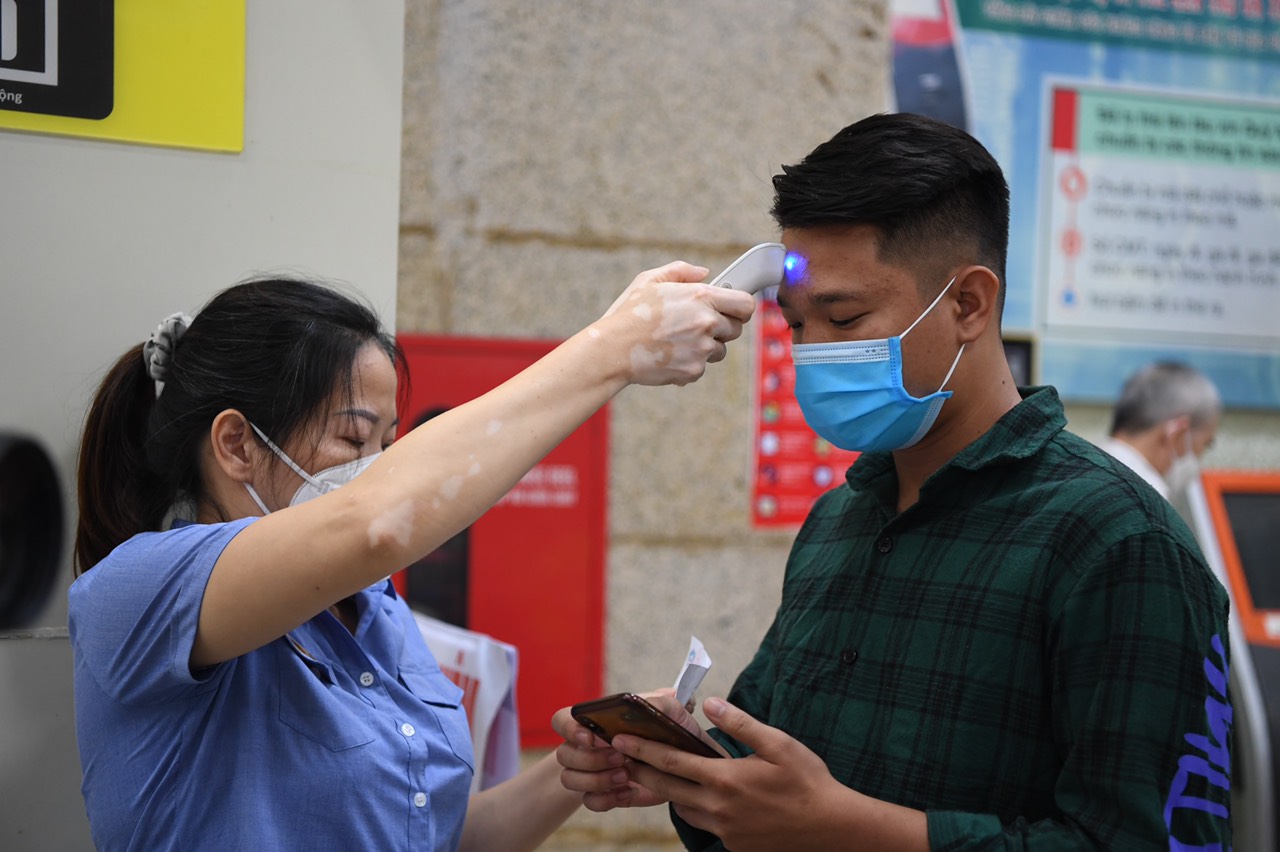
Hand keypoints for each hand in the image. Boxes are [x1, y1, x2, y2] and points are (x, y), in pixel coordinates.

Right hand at [552, 701, 669, 811]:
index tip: (589, 738)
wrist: (680, 764)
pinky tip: (629, 790)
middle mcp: (585, 746)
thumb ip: (659, 700)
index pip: (562, 720)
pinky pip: (589, 800)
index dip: (568, 729)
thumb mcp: (669, 712)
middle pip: (563, 754)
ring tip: (626, 775)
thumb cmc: (667, 730)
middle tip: (620, 758)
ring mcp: (590, 771)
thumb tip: (652, 695)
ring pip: (569, 779)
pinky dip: (607, 798)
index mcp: (594, 721)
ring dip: (596, 779)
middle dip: (590, 759)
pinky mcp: (602, 793)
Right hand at [596, 261, 755, 386]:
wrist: (613, 349)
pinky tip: (669, 354)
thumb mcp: (650, 280)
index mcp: (701, 296)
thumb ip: (681, 271)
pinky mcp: (694, 370)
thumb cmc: (629, 314)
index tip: (732, 309)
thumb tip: (705, 273)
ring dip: (705, 346)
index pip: (745, 304)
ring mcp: (702, 349)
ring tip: (677, 341)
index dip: (741, 307)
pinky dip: (689, 363)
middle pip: (735, 329)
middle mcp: (707, 323)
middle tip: (695, 325)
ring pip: (719, 350)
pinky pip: (702, 367)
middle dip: (720, 327)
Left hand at [612, 697, 848, 851]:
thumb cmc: (807, 780)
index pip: (671, 762)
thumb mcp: (777, 743)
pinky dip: (695, 808)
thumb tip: (711, 703)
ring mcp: (725, 830)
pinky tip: (700, 795)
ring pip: (683, 809)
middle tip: (621, 757)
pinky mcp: (734, 844)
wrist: (831, 827)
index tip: (619, 739)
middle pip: (666, 788)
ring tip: (660, 774)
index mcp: (725, 779)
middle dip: (640, 771)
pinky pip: (704, 824)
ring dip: (669, 791)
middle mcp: (718, 808)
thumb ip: (739, 724)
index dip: (642, 750)